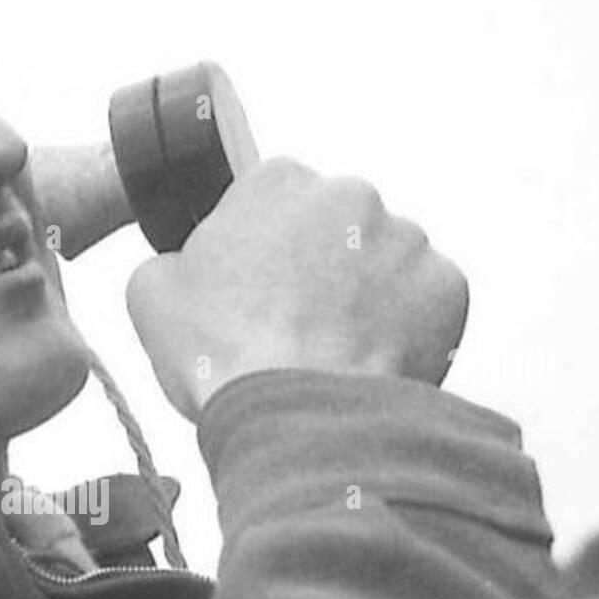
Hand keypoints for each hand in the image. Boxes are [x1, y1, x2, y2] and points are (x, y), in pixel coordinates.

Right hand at [124, 158, 468, 418]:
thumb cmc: (222, 357)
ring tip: (333, 354)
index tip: (254, 289)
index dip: (259, 248)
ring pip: (384, 263)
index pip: (271, 199)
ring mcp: (406, 237)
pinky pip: (425, 303)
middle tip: (293, 326)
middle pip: (334, 226)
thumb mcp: (151, 296)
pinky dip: (405, 329)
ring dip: (365, 297)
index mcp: (277, 180)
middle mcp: (350, 193)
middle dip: (319, 268)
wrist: (298, 417)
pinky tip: (369, 363)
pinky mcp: (447, 285)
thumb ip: (170, 260)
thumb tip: (182, 266)